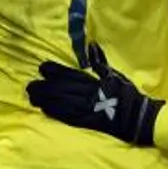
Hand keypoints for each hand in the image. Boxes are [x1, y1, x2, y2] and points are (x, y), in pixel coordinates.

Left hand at [25, 44, 162, 145]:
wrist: (138, 118)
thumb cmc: (128, 95)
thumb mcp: (116, 75)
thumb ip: (101, 62)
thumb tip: (91, 46)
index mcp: (94, 82)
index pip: (70, 75)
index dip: (55, 71)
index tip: (42, 67)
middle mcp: (87, 94)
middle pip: (61, 89)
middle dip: (44, 87)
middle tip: (30, 85)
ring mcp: (86, 109)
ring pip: (61, 103)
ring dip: (45, 100)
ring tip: (32, 97)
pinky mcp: (86, 122)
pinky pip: (68, 116)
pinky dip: (55, 112)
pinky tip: (44, 109)